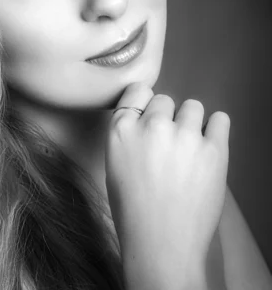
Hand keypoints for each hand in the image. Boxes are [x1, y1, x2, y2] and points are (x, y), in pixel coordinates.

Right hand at [105, 82, 229, 289]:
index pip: (138, 91)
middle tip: (170, 145)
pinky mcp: (213, 149)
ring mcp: (185, 136)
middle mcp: (153, 126)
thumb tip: (145, 120)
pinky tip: (209, 144)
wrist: (162, 245)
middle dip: (168, 119)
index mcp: (122, 129)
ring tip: (189, 149)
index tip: (150, 118)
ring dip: (191, 123)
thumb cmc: (134, 211)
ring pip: (193, 107)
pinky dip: (216, 129)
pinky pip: (220, 119)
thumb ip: (128, 135)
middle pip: (165, 100)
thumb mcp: (114, 163)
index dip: (145, 105)